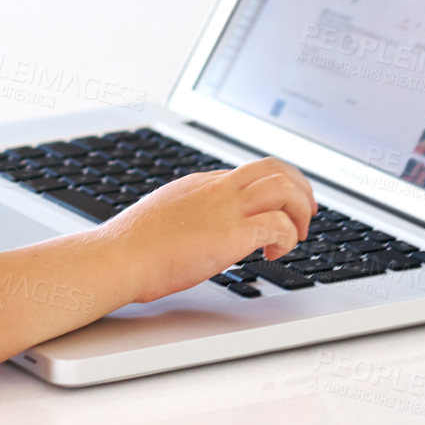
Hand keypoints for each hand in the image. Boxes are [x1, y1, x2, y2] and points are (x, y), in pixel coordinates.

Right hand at [97, 155, 316, 304]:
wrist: (118, 257)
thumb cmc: (132, 247)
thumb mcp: (164, 216)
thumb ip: (188, 215)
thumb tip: (196, 230)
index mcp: (201, 184)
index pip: (252, 173)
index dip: (276, 187)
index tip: (284, 208)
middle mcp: (217, 189)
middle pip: (275, 168)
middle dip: (300, 189)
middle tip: (305, 214)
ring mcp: (225, 209)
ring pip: (284, 188)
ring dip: (299, 211)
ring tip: (293, 236)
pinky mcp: (232, 234)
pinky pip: (278, 224)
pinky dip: (287, 238)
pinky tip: (273, 254)